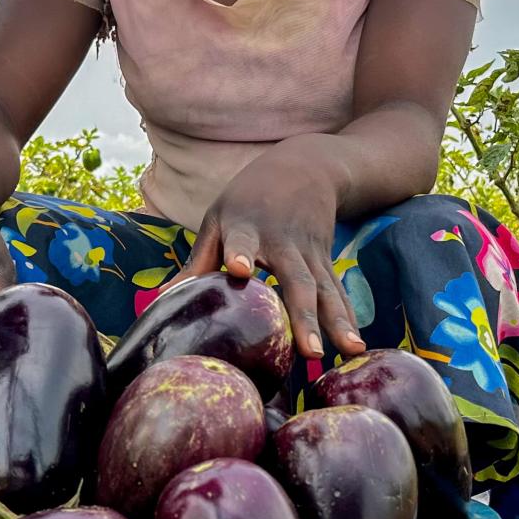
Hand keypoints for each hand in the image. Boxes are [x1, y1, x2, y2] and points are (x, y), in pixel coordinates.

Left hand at [174, 149, 365, 361]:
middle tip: (309, 350)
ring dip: (336, 322)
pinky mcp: (326, 261)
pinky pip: (337, 292)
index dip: (240, 252)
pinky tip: (355, 347)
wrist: (305, 166)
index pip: (241, 240)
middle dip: (304, 316)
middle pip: (296, 280)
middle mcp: (282, 242)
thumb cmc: (248, 200)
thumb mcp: (219, 219)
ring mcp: (310, 253)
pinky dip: (347, 318)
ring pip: (325, 290)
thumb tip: (162, 300)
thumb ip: (198, 261)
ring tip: (348, 351)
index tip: (240, 268)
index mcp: (246, 227)